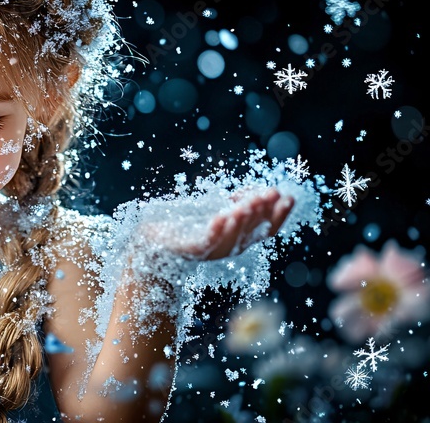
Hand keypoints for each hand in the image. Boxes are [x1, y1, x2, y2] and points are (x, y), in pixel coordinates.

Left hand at [138, 188, 294, 260]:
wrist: (154, 236)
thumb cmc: (189, 221)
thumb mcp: (220, 207)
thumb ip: (241, 200)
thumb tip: (266, 192)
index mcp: (242, 236)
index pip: (267, 228)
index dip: (279, 214)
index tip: (289, 197)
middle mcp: (232, 245)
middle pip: (251, 230)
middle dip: (260, 211)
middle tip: (269, 194)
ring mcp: (212, 250)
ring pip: (231, 237)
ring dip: (241, 220)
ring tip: (246, 204)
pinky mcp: (191, 250)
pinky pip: (206, 241)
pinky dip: (215, 230)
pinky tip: (221, 217)